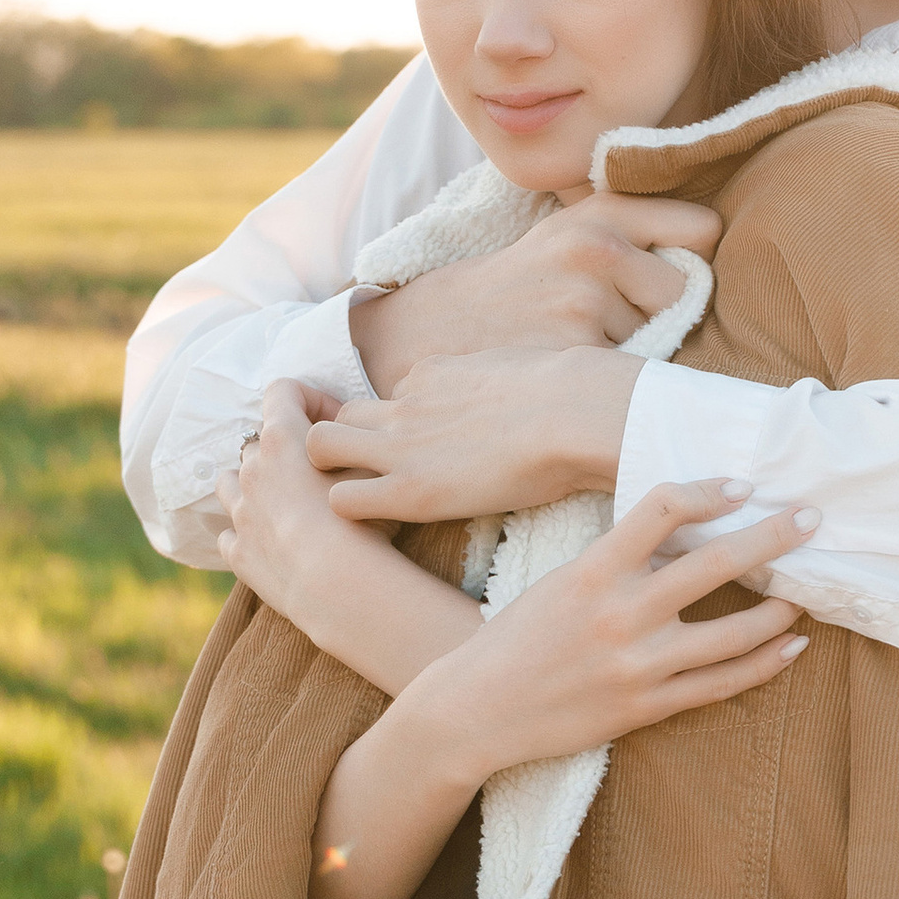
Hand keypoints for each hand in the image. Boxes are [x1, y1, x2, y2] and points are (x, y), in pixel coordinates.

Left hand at [203, 383, 363, 622]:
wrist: (336, 587)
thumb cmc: (360, 522)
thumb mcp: (373, 468)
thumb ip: (355, 444)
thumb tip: (351, 441)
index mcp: (282, 440)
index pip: (283, 390)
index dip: (311, 399)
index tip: (336, 425)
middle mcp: (252, 470)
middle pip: (261, 441)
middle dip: (289, 449)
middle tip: (324, 472)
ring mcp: (239, 512)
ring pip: (231, 481)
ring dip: (256, 485)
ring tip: (290, 504)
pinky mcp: (238, 552)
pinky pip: (232, 532)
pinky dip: (250, 531)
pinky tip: (276, 542)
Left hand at [310, 346, 643, 523]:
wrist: (578, 412)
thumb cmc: (572, 395)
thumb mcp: (520, 371)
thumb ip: (494, 384)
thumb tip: (509, 393)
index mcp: (432, 373)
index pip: (390, 397)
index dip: (395, 426)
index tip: (417, 451)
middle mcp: (405, 404)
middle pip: (341, 415)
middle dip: (343, 442)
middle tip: (366, 478)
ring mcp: (400, 444)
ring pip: (319, 446)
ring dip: (330, 470)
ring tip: (360, 502)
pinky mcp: (410, 489)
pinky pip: (342, 498)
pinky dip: (348, 510)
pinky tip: (378, 528)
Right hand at [351, 192, 723, 393]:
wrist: (435, 331)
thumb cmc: (520, 287)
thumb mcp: (567, 232)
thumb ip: (636, 231)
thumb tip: (716, 252)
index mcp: (602, 210)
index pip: (704, 229)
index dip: (693, 259)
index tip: (665, 275)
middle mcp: (598, 246)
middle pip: (688, 291)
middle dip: (663, 311)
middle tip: (612, 319)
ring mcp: (586, 300)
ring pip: (661, 336)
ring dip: (634, 348)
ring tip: (580, 342)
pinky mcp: (575, 352)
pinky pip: (631, 373)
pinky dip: (613, 379)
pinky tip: (572, 369)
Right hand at [404, 482, 819, 788]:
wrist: (476, 710)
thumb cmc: (516, 639)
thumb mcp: (558, 581)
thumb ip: (616, 560)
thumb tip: (681, 536)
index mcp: (592, 569)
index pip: (662, 507)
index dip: (710, 490)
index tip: (743, 486)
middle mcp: (620, 614)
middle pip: (717, 562)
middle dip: (774, 536)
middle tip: (812, 517)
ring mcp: (638, 664)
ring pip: (733, 633)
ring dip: (779, 608)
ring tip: (805, 592)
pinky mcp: (646, 707)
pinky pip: (721, 685)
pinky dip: (764, 664)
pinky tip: (792, 648)